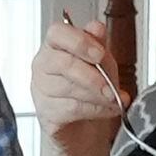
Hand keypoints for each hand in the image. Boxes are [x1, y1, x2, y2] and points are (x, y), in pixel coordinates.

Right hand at [31, 16, 123, 133]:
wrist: (84, 126)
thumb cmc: (90, 88)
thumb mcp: (101, 62)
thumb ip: (99, 45)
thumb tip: (97, 28)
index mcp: (55, 45)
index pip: (57, 33)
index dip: (79, 42)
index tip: (99, 54)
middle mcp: (43, 65)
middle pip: (64, 63)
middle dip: (93, 76)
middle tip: (111, 87)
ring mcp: (41, 90)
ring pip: (69, 88)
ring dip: (97, 96)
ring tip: (114, 100)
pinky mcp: (46, 113)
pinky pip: (72, 108)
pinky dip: (95, 110)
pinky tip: (105, 110)